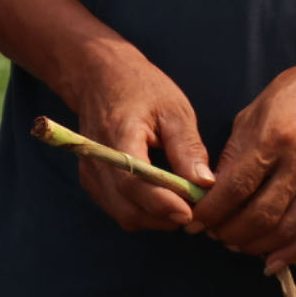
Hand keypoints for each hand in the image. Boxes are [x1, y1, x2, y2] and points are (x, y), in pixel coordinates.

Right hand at [68, 45, 214, 231]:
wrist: (101, 79)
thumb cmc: (142, 88)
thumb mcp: (174, 110)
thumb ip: (187, 147)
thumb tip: (205, 183)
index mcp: (117, 138)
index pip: (134, 183)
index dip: (162, 204)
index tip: (191, 211)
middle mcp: (97, 162)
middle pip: (127, 208)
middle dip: (164, 217)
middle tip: (197, 209)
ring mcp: (91, 175)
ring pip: (123, 214)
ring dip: (155, 218)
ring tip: (186, 203)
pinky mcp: (92, 182)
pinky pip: (118, 208)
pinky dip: (143, 211)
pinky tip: (166, 198)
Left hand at [193, 48, 295, 274]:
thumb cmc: (294, 94)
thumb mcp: (252, 114)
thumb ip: (232, 155)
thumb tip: (211, 192)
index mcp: (273, 139)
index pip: (234, 190)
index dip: (210, 212)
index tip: (193, 222)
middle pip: (259, 215)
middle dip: (228, 232)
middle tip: (213, 234)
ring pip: (284, 228)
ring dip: (254, 244)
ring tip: (236, 243)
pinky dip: (291, 252)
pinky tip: (270, 261)